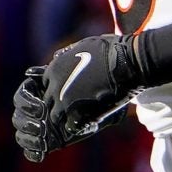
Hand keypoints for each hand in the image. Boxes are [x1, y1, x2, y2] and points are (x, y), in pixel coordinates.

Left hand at [13, 34, 137, 161]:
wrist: (126, 62)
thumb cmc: (110, 51)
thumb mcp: (82, 45)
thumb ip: (67, 54)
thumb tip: (57, 56)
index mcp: (54, 69)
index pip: (45, 86)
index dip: (56, 90)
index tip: (68, 94)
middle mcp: (55, 86)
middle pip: (48, 102)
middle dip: (59, 105)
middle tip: (74, 108)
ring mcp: (65, 101)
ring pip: (55, 116)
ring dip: (66, 118)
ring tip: (81, 117)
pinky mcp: (78, 113)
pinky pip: (71, 126)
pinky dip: (79, 126)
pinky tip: (90, 122)